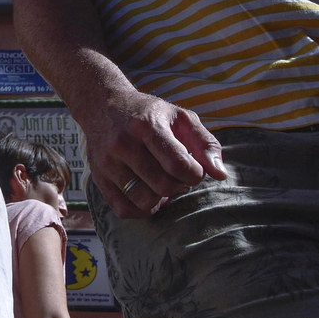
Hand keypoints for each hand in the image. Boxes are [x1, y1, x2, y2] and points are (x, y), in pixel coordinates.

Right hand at [79, 89, 224, 218]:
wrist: (102, 106)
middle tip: (180, 176)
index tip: (194, 169)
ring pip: (144, 201)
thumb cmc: (148, 113)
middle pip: (163, 185)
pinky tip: (149, 197)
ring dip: (162, 199)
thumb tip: (220, 175)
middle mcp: (123, 144)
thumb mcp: (180, 117)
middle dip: (180, 186)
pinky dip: (142, 210)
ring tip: (163, 185)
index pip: (178, 164)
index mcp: (146, 126)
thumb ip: (205, 143)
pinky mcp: (98, 178)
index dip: (195, 174)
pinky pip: (123, 209)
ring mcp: (107, 163)